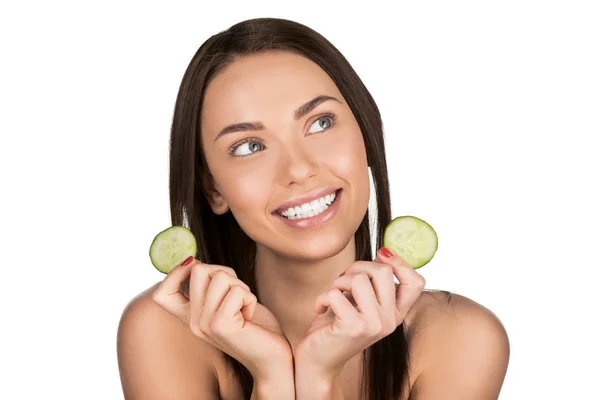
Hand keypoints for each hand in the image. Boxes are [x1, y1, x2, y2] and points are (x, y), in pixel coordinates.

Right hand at [152, 257, 292, 380]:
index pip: (162, 294)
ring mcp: (204, 324)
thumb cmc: (254, 326)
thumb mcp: (225, 302)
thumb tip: (193, 261)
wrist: (272, 358)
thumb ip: (210, 286)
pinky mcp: (220, 325)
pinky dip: (250, 298)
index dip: (175, 273)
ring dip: (241, 286)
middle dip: (226, 272)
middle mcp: (193, 322)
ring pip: (220, 276)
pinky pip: (237, 291)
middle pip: (198, 269)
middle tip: (238, 294)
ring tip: (244, 307)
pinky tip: (249, 317)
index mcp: (191, 318)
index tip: (198, 270)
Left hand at [293, 247, 425, 379]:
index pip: (416, 282)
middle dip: (357, 267)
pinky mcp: (355, 328)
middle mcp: (390, 320)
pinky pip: (336, 294)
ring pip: (360, 279)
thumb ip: (372, 282)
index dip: (399, 262)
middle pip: (384, 271)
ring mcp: (375, 325)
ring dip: (338, 282)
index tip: (379, 256)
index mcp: (395, 313)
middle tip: (342, 281)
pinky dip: (322, 297)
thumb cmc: (336, 325)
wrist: (317, 361)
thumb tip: (384, 252)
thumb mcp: (360, 301)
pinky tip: (320, 309)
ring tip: (331, 295)